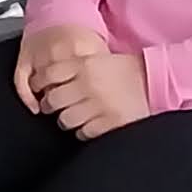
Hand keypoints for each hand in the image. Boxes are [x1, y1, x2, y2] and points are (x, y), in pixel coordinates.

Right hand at [12, 19, 106, 112]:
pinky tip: (35, 106)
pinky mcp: (25, 54)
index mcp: (82, 48)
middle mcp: (59, 49)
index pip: (82, 83)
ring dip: (48, 99)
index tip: (88, 107)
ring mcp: (40, 52)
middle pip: (61, 87)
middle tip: (72, 108)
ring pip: (42, 86)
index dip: (85, 100)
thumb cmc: (80, 39)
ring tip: (58, 104)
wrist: (60, 14)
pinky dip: (26, 96)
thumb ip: (103, 72)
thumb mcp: (100, 51)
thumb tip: (105, 97)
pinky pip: (21, 80)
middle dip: (66, 102)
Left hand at [32, 42, 153, 138]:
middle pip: (53, 99)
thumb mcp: (97, 59)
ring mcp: (99, 104)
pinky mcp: (110, 122)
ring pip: (65, 119)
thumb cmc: (124, 71)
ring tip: (73, 117)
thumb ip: (73, 67)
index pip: (49, 74)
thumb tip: (44, 81)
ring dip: (66, 120)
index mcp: (85, 65)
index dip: (38, 83)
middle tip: (52, 107)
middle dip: (50, 105)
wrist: (153, 81)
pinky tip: (88, 125)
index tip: (38, 89)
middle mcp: (89, 84)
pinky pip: (83, 133)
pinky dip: (82, 131)